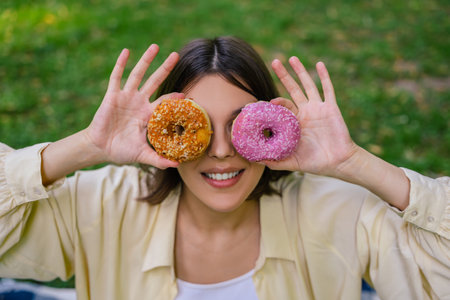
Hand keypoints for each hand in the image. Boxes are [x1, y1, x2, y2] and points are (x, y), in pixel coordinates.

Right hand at [84, 44, 181, 167]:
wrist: (100, 148)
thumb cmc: (122, 150)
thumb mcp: (142, 155)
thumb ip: (158, 160)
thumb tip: (177, 165)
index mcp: (148, 115)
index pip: (165, 102)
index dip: (175, 97)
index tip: (188, 92)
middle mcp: (139, 102)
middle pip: (155, 81)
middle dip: (165, 68)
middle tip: (176, 55)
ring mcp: (126, 97)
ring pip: (138, 74)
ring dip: (146, 60)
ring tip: (155, 46)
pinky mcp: (112, 95)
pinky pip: (117, 77)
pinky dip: (121, 64)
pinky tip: (127, 52)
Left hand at [264, 57, 357, 176]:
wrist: (339, 163)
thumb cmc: (316, 163)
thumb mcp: (292, 162)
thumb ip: (276, 161)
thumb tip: (257, 161)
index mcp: (295, 122)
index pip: (282, 106)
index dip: (273, 101)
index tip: (264, 101)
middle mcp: (305, 112)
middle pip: (293, 89)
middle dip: (284, 75)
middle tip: (275, 62)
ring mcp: (318, 108)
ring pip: (308, 85)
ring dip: (300, 71)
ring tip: (292, 58)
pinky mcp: (331, 108)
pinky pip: (328, 89)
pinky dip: (324, 76)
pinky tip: (319, 64)